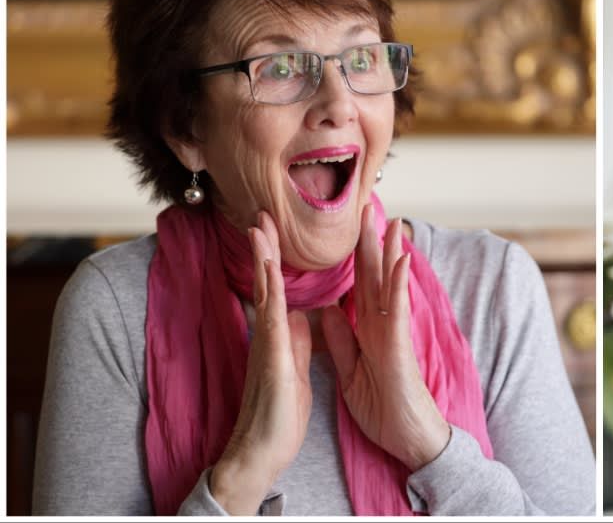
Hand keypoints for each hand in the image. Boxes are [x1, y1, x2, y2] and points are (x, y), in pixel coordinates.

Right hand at [211, 212, 312, 514]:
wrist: (261, 453)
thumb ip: (296, 340)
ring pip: (266, 294)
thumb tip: (300, 315)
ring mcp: (268, 346)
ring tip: (259, 226)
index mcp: (279, 337)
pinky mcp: (272, 361)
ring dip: (263, 260)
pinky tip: (269, 273)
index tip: (276, 228)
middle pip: (268, 282)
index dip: (277, 258)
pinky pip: (274, 323)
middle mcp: (269, 336)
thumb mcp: (294, 368)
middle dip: (265, 248)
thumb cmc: (278, 414)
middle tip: (260, 213)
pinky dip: (272, 295)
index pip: (279, 289)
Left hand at [320, 204, 450, 469]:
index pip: (359, 286)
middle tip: (367, 208)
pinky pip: (398, 309)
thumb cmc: (383, 407)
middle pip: (375, 276)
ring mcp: (394, 332)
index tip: (347, 228)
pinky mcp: (400, 345)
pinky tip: (399, 259)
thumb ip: (342, 341)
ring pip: (390, 285)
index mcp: (368, 330)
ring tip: (390, 221)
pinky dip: (399, 283)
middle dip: (370, 242)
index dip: (353, 257)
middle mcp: (383, 325)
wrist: (407, 437)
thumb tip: (329, 310)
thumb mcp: (350, 372)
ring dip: (390, 252)